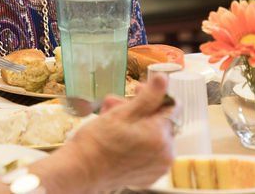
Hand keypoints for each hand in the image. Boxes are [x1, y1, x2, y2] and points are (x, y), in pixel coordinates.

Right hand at [57, 74, 174, 191]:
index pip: (172, 107)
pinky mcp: (149, 175)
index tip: (139, 90)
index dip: (155, 95)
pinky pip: (149, 151)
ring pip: (153, 136)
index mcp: (161, 136)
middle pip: (160, 122)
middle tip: (117, 104)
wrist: (81, 170)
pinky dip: (137, 142)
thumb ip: (148, 96)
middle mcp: (165, 154)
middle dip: (140, 110)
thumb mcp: (122, 113)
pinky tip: (118, 137)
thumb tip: (163, 78)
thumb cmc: (97, 141)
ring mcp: (157, 167)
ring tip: (111, 119)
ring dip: (136, 124)